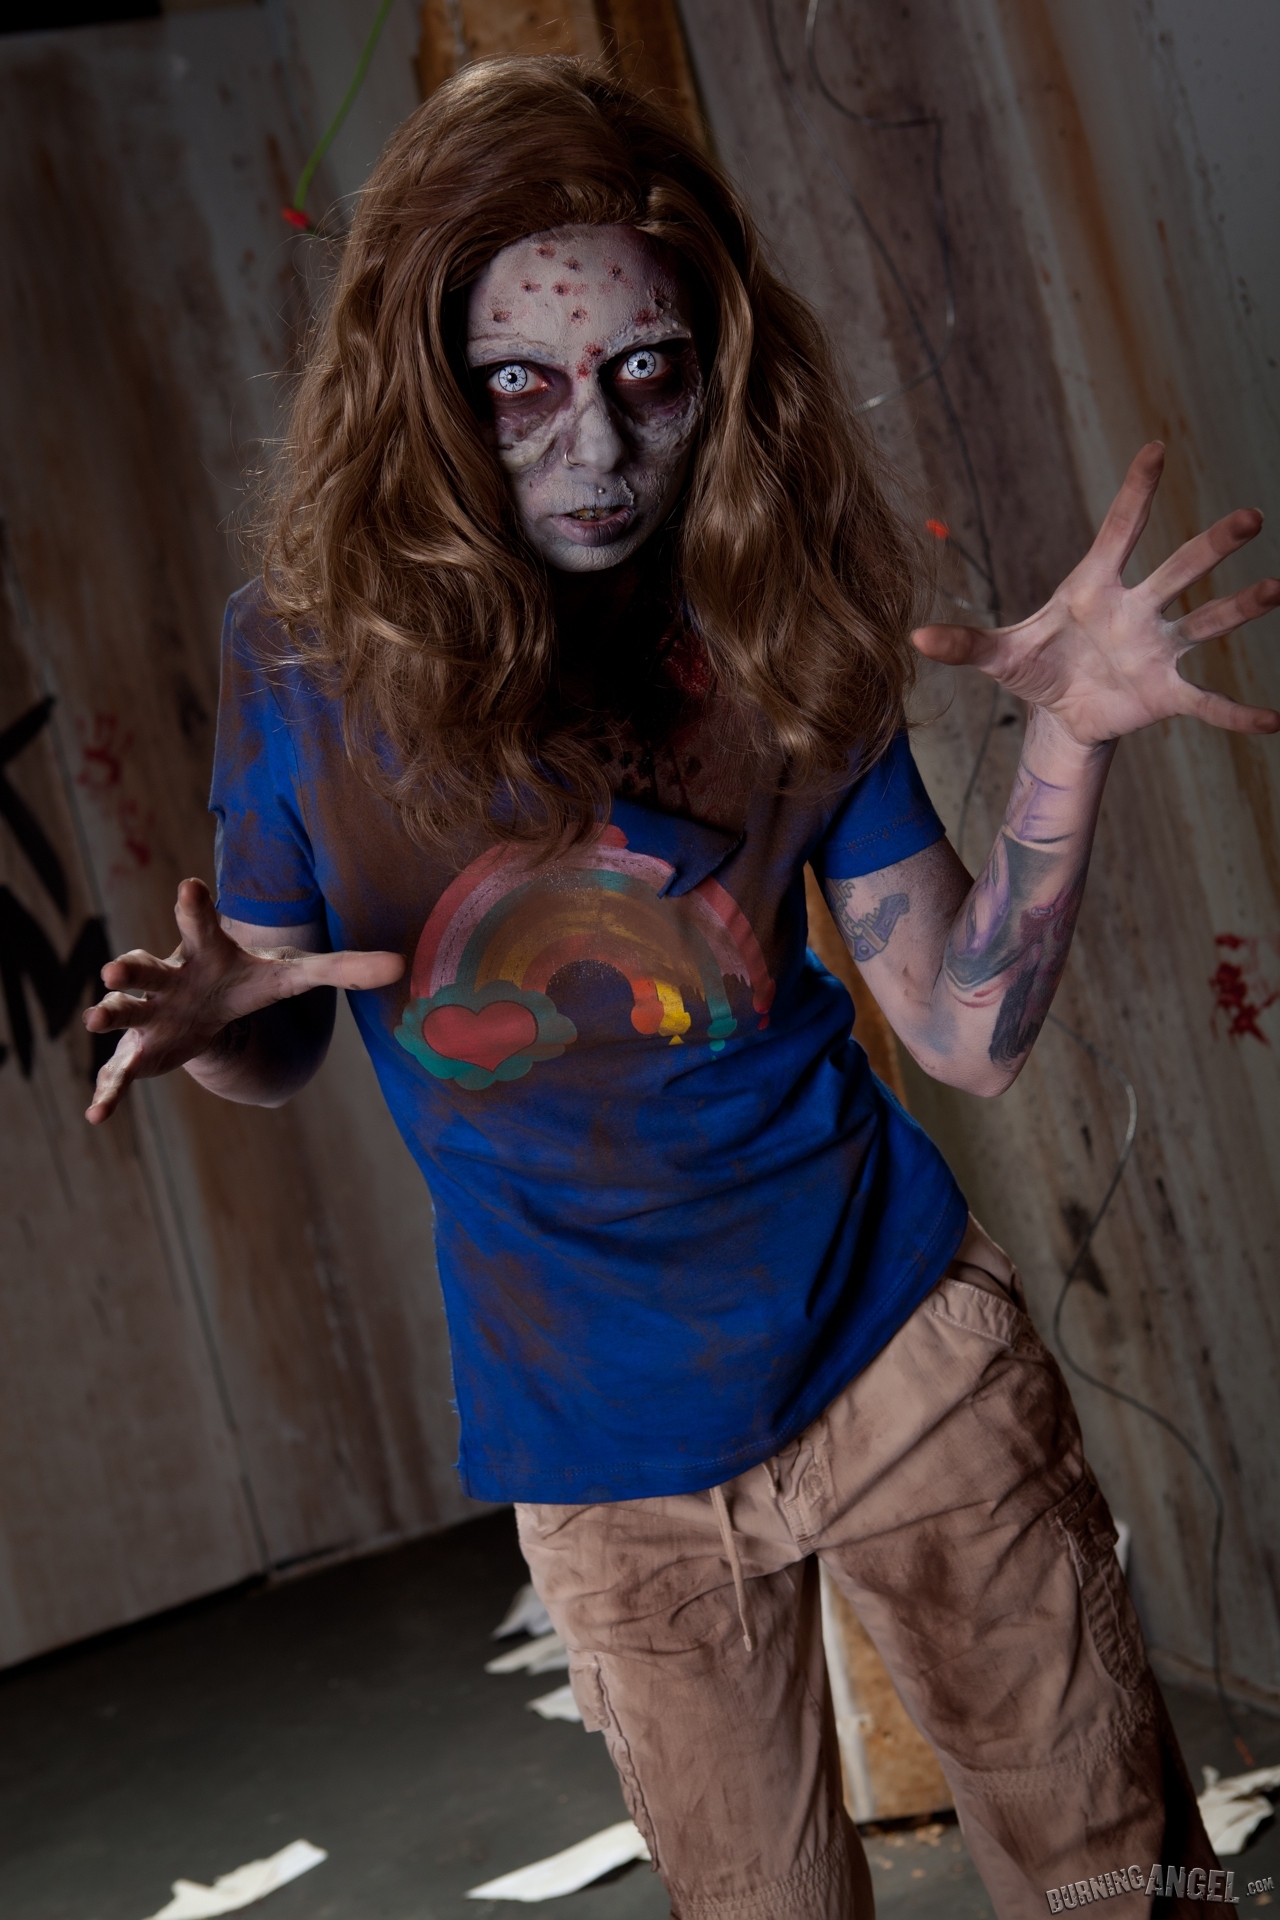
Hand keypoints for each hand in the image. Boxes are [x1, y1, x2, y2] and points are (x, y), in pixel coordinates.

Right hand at [83, 878, 403, 1123]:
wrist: (209, 1007)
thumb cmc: (248, 981)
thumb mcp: (294, 975)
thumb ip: (344, 969)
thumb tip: (402, 966)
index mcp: (206, 954)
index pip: (200, 926)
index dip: (194, 908)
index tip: (189, 885)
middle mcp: (170, 979)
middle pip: (147, 970)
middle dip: (129, 971)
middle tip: (114, 970)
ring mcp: (151, 1015)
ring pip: (127, 1013)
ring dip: (111, 1015)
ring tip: (95, 1019)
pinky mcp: (142, 1052)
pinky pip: (120, 1072)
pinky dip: (109, 1092)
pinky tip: (97, 1116)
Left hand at [912, 443, 1279, 747]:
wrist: (1060, 714)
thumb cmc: (1037, 667)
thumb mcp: (998, 655)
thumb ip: (964, 644)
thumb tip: (913, 640)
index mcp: (1095, 587)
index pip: (1119, 531)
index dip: (1135, 492)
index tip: (1156, 448)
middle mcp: (1137, 609)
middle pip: (1178, 569)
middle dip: (1211, 546)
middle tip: (1249, 517)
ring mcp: (1157, 648)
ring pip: (1206, 622)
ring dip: (1241, 608)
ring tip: (1275, 589)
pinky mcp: (1165, 691)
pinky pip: (1208, 700)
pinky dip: (1239, 712)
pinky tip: (1274, 721)